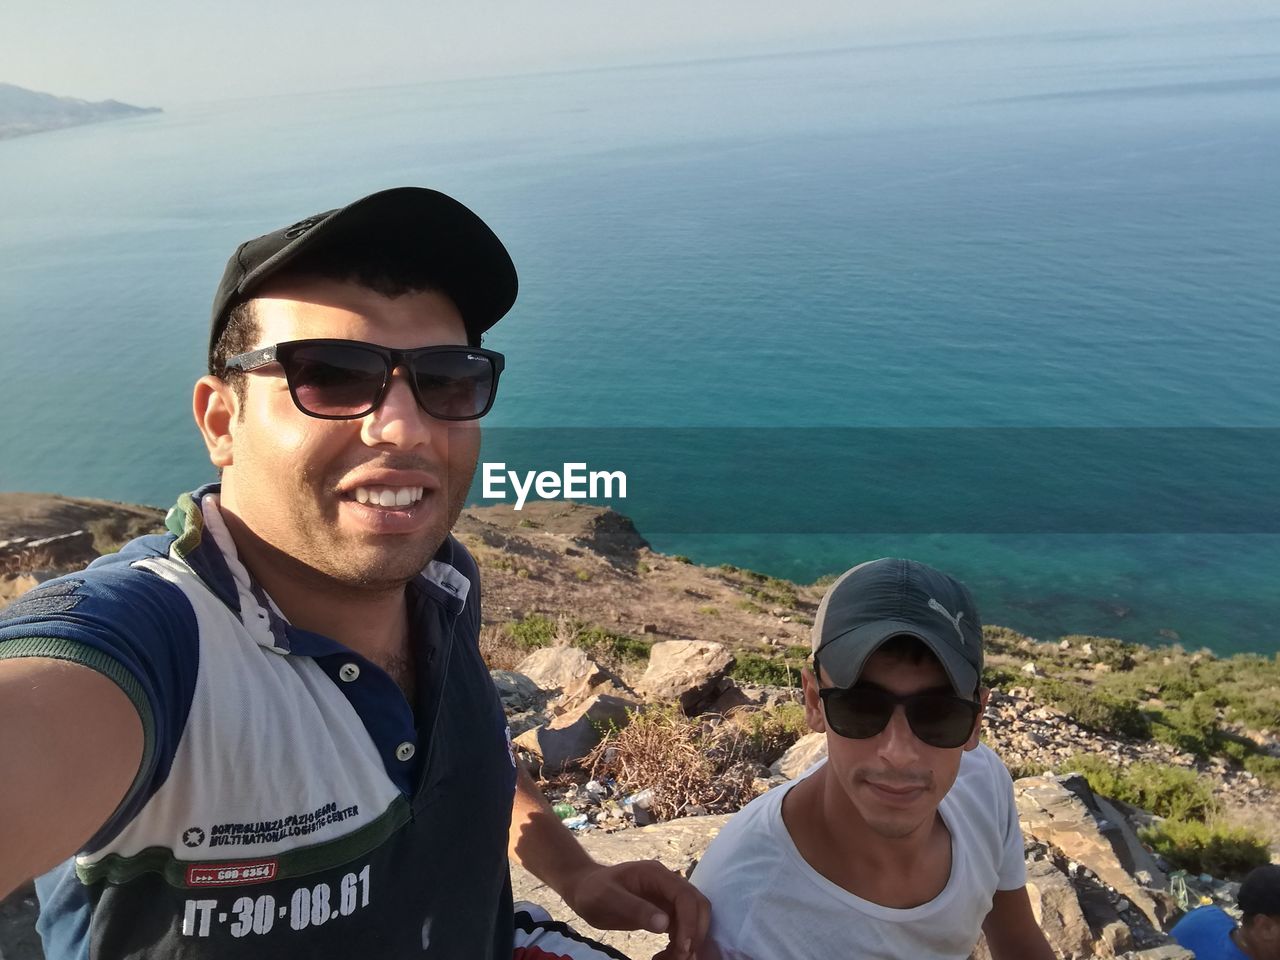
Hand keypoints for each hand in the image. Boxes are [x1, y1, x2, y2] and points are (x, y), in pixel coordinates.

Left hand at [560, 858, 710, 959]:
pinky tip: (664, 957)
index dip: (690, 922)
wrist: (584, 889)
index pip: (686, 896)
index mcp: (656, 874)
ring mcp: (666, 896)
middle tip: (681, 958)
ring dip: (688, 941)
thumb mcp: (607, 899)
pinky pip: (681, 927)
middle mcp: (666, 883)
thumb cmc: (592, 892)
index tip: (684, 948)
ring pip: (692, 918)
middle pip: (697, 906)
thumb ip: (634, 909)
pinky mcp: (664, 910)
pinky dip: (678, 944)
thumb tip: (665, 925)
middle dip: (695, 933)